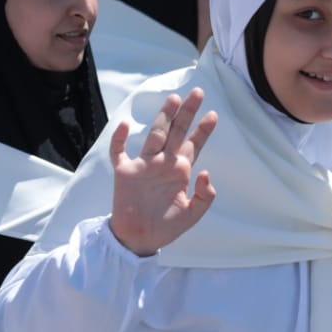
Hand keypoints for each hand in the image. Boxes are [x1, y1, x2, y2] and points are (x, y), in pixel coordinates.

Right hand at [108, 89, 217, 256]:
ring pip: (155, 134)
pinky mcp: (124, 172)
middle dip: (188, 113)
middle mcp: (163, 163)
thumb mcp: (192, 215)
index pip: (194, 144)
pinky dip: (119, 139)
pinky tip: (124, 126)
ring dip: (164, 117)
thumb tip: (205, 172)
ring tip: (174, 99)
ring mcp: (143, 165)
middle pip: (177, 132)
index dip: (203, 130)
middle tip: (198, 93)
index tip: (214, 114)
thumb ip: (204, 196)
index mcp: (180, 171)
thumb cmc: (166, 227)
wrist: (140, 239)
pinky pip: (118, 152)